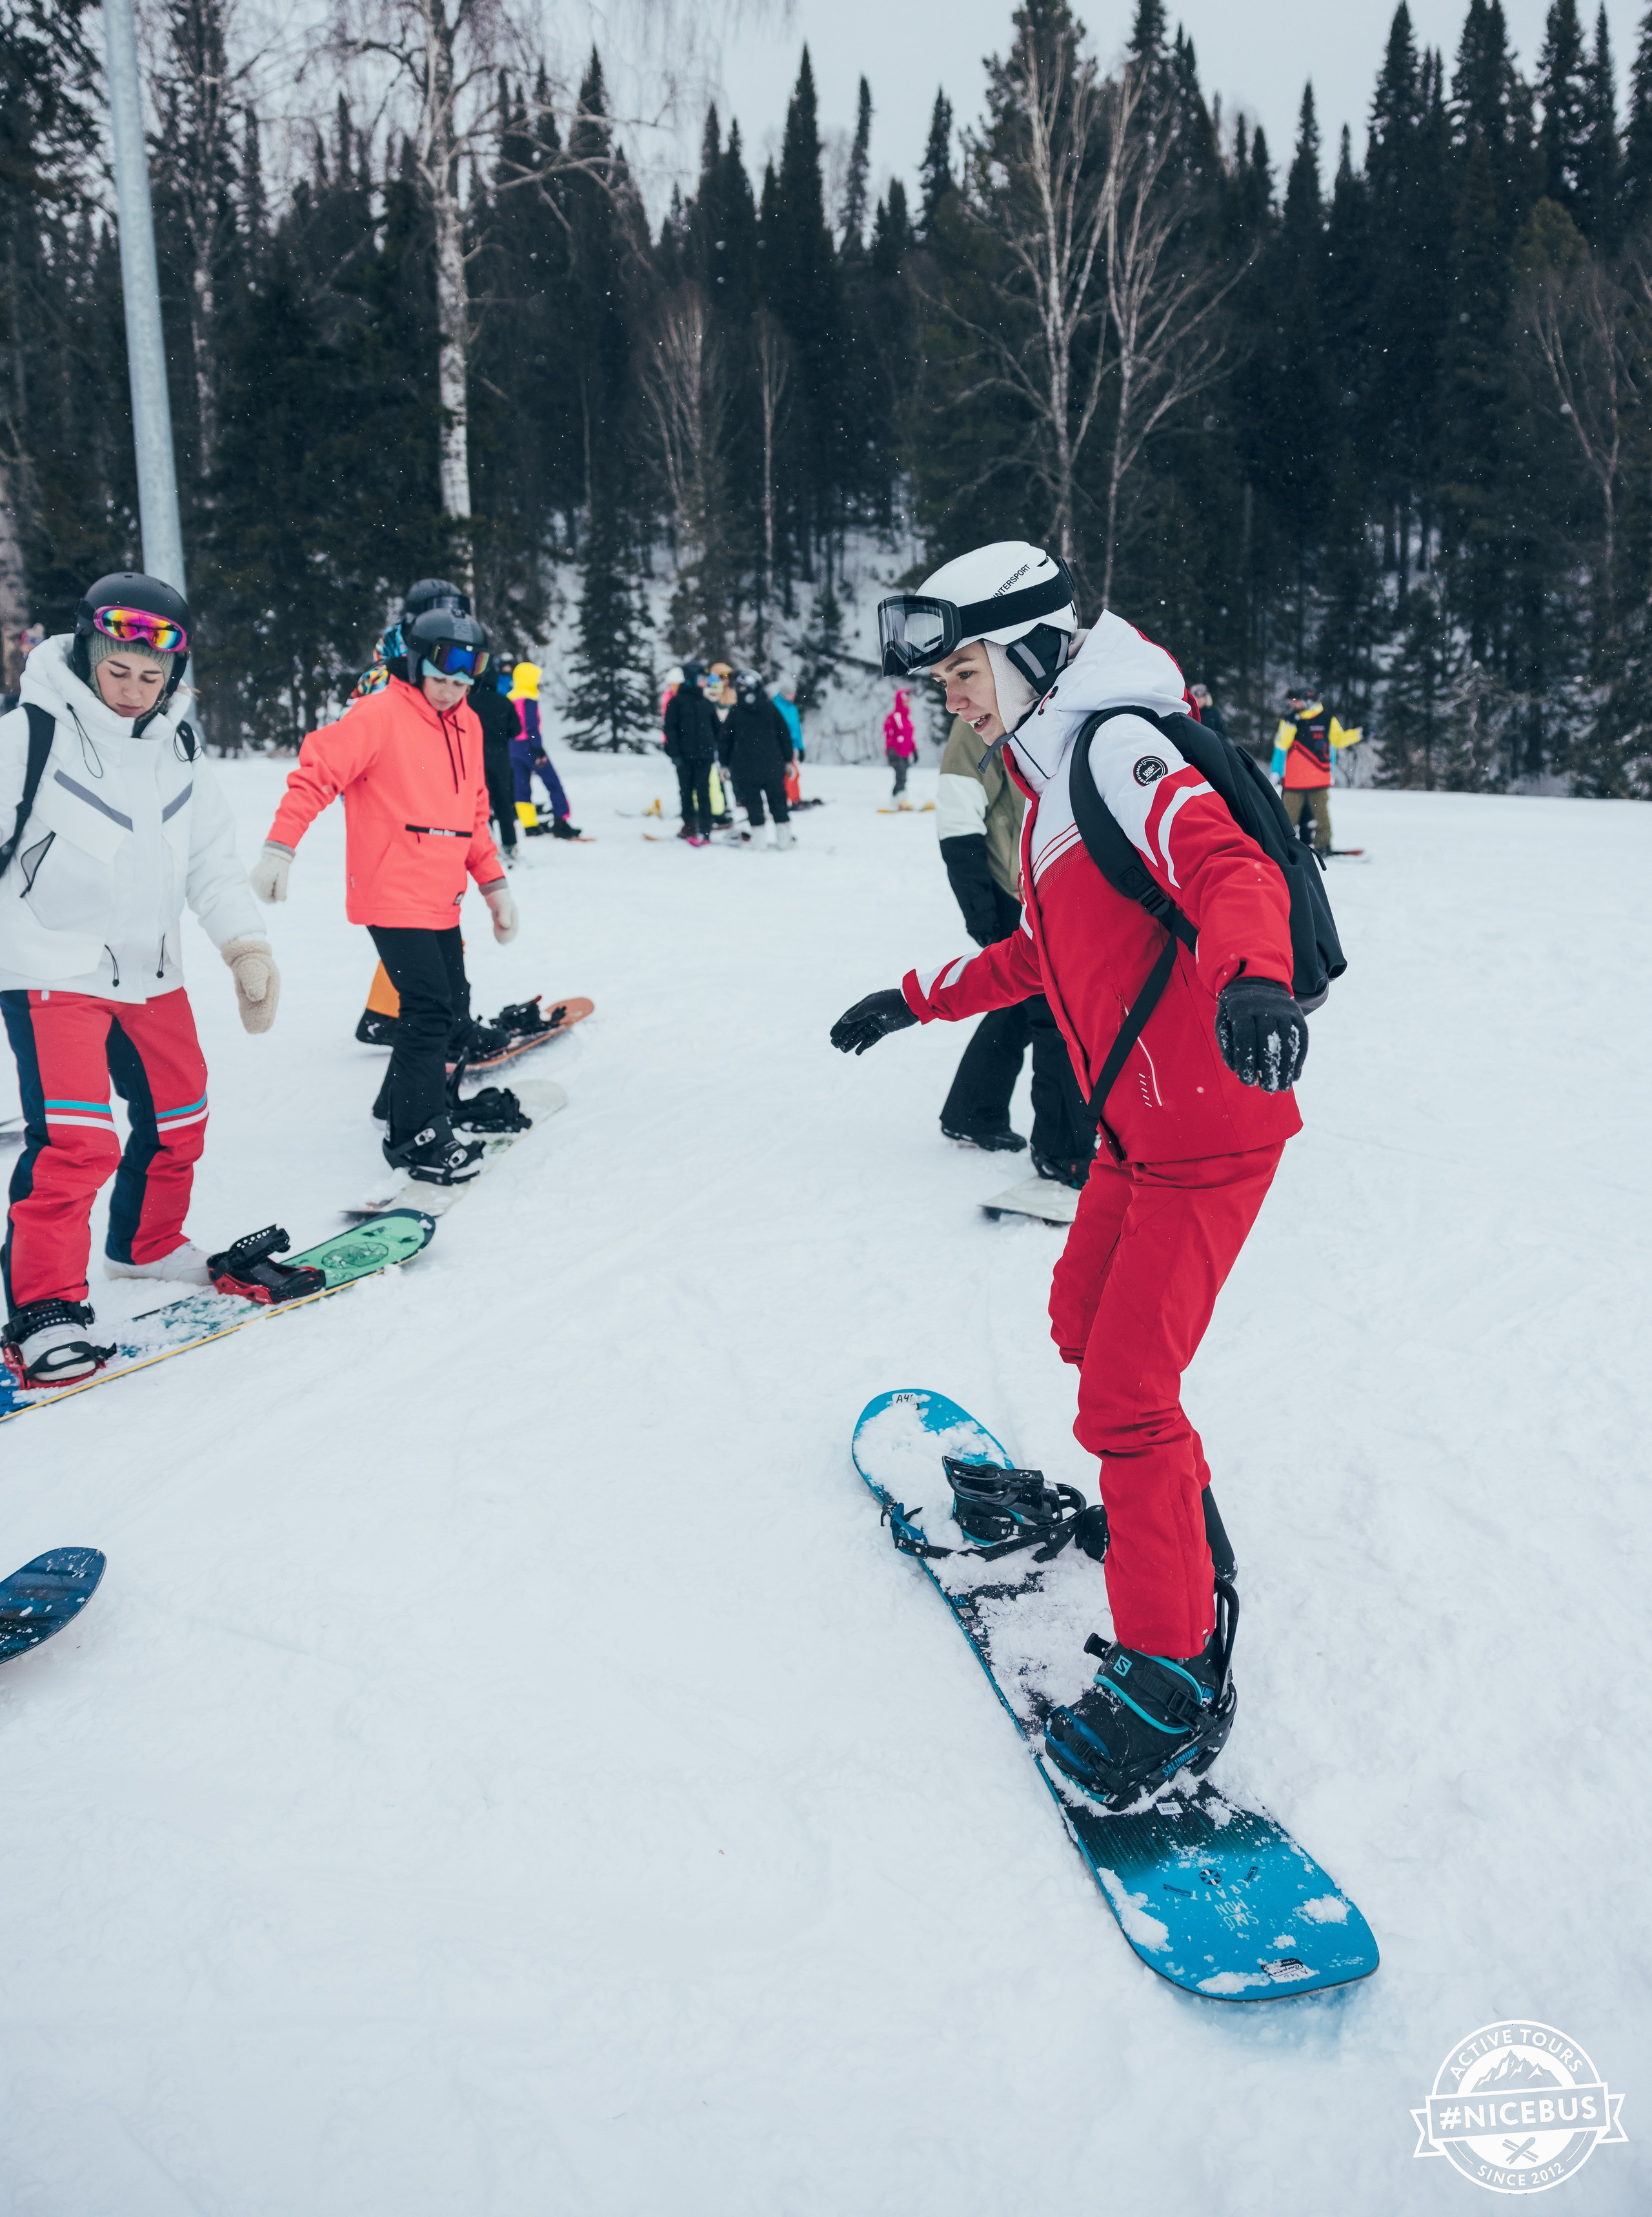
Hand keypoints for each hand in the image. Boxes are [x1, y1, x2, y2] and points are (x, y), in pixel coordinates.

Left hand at [221, 937, 279, 1034]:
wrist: (243, 945)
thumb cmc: (248, 957)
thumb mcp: (251, 968)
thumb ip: (254, 982)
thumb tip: (256, 998)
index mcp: (272, 982)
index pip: (270, 1003)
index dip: (266, 1016)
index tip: (262, 1028)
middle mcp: (267, 985)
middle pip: (265, 1005)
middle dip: (262, 1018)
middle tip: (256, 1031)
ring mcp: (259, 984)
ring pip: (258, 1003)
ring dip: (255, 1015)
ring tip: (251, 1028)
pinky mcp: (251, 984)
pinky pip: (251, 999)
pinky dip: (249, 1008)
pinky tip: (246, 1015)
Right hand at [250, 842, 291, 902]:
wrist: (274, 856)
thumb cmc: (280, 868)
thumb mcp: (284, 880)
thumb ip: (282, 891)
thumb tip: (281, 900)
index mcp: (264, 880)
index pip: (264, 898)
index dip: (272, 900)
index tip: (278, 896)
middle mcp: (255, 879)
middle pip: (260, 896)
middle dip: (269, 896)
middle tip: (276, 888)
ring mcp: (252, 878)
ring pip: (258, 892)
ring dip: (266, 891)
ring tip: (272, 883)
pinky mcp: (251, 877)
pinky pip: (256, 887)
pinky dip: (262, 887)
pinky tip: (268, 881)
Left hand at [483, 881, 518, 943]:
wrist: (495, 891)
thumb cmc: (499, 898)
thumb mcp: (502, 906)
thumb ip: (504, 915)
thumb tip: (506, 926)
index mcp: (514, 917)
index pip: (513, 930)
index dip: (509, 937)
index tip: (503, 941)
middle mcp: (511, 918)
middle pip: (511, 932)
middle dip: (506, 937)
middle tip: (501, 942)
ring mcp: (506, 918)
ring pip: (506, 930)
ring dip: (502, 935)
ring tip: (499, 939)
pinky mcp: (501, 918)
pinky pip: (501, 927)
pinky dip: (499, 931)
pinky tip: (496, 932)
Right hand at [830, 988, 917, 1054]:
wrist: (911, 1005)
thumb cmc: (892, 1001)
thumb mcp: (874, 1005)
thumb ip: (859, 1012)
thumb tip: (845, 1020)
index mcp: (865, 1005)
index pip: (849, 1017)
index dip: (840, 1026)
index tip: (832, 1035)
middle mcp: (869, 1014)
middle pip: (853, 1027)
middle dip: (843, 1036)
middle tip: (834, 1045)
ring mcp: (877, 1022)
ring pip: (861, 1034)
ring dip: (851, 1042)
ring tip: (842, 1050)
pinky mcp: (884, 1030)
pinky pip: (872, 1039)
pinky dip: (864, 1045)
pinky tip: (857, 1052)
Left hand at [1215, 975, 1307, 1091]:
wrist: (1256, 982)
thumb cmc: (1234, 1011)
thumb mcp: (1223, 1021)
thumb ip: (1227, 1045)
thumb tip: (1235, 1068)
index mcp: (1241, 1008)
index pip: (1246, 1038)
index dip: (1247, 1062)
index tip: (1248, 1082)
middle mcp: (1265, 1007)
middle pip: (1269, 1041)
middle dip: (1269, 1068)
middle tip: (1267, 1089)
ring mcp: (1284, 1009)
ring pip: (1288, 1041)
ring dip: (1287, 1067)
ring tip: (1283, 1087)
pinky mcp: (1297, 1014)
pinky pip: (1301, 1038)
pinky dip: (1299, 1059)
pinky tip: (1294, 1076)